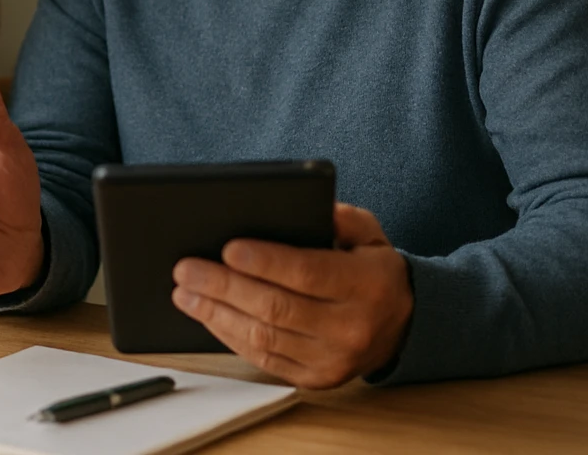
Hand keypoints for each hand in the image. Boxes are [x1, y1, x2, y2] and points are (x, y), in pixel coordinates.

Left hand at [171, 203, 412, 388]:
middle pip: (276, 307)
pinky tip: (207, 315)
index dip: (265, 262)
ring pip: (264, 336)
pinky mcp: (315, 380)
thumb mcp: (368, 234)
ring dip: (216, 314)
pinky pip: (263, 359)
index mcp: (367, 285)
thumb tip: (299, 208)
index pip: (308, 273)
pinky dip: (229, 336)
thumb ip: (338, 217)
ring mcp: (333, 360)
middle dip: (224, 286)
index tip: (227, 248)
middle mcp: (352, 328)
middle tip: (186, 268)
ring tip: (184, 292)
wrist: (402, 325)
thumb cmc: (372, 270)